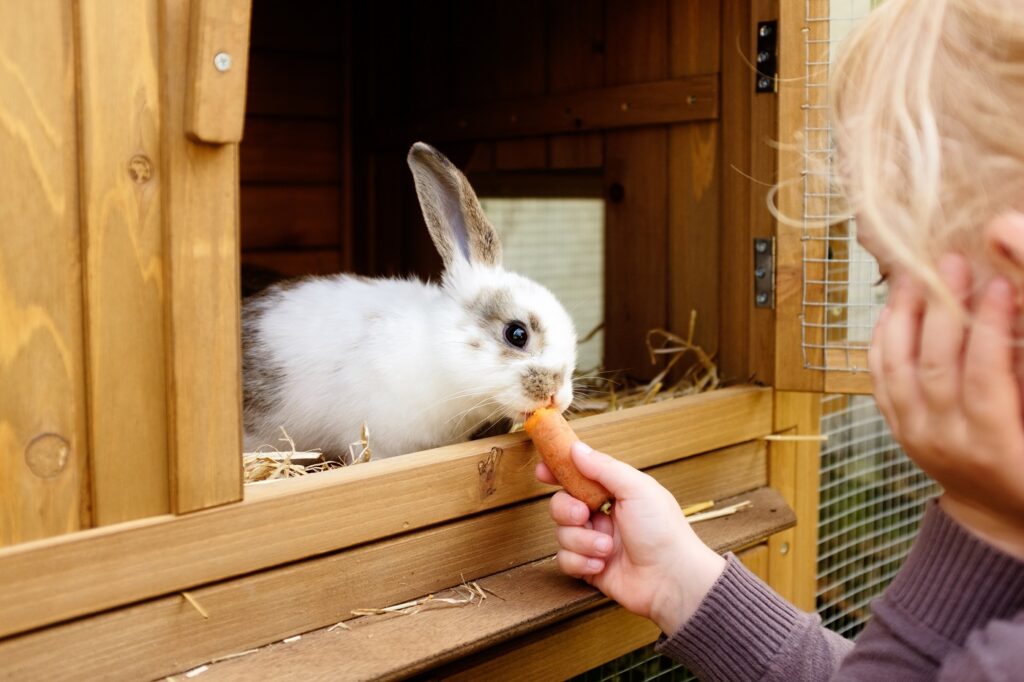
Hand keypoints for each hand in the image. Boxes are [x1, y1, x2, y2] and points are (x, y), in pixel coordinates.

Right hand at [536, 443, 725, 634]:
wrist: (672, 579)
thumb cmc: (664, 531)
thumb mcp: (636, 489)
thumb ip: (604, 467)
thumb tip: (576, 449)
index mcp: (615, 493)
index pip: (579, 476)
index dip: (558, 471)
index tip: (543, 470)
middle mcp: (602, 515)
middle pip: (561, 504)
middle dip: (567, 509)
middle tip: (583, 514)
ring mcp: (594, 542)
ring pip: (562, 533)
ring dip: (582, 540)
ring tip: (607, 548)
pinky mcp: (589, 567)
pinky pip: (565, 560)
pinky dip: (581, 561)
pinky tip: (601, 564)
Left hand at [869, 253, 1023, 559]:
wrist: (1003, 513)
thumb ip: (1023, 380)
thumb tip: (1014, 324)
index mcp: (994, 447)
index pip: (985, 378)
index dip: (989, 329)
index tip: (999, 285)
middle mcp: (945, 444)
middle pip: (933, 365)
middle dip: (943, 308)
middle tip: (953, 263)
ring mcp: (914, 437)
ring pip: (896, 368)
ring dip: (905, 316)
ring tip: (918, 274)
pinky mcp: (898, 429)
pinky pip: (880, 379)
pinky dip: (884, 340)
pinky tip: (894, 307)